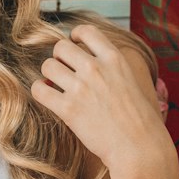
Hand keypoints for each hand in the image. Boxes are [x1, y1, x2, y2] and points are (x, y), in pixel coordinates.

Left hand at [29, 21, 169, 174]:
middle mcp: (96, 68)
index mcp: (114, 59)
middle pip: (60, 47)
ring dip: (48, 75)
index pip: (86, 31)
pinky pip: (39, 90)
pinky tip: (47, 97)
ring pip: (47, 66)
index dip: (74, 36)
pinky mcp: (68, 109)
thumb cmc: (140, 120)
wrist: (139, 147)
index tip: (73, 45)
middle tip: (63, 71)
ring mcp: (81, 88)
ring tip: (55, 86)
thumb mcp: (132, 82)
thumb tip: (95, 64)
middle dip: (58, 58)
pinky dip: (39, 91)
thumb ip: (112, 69)